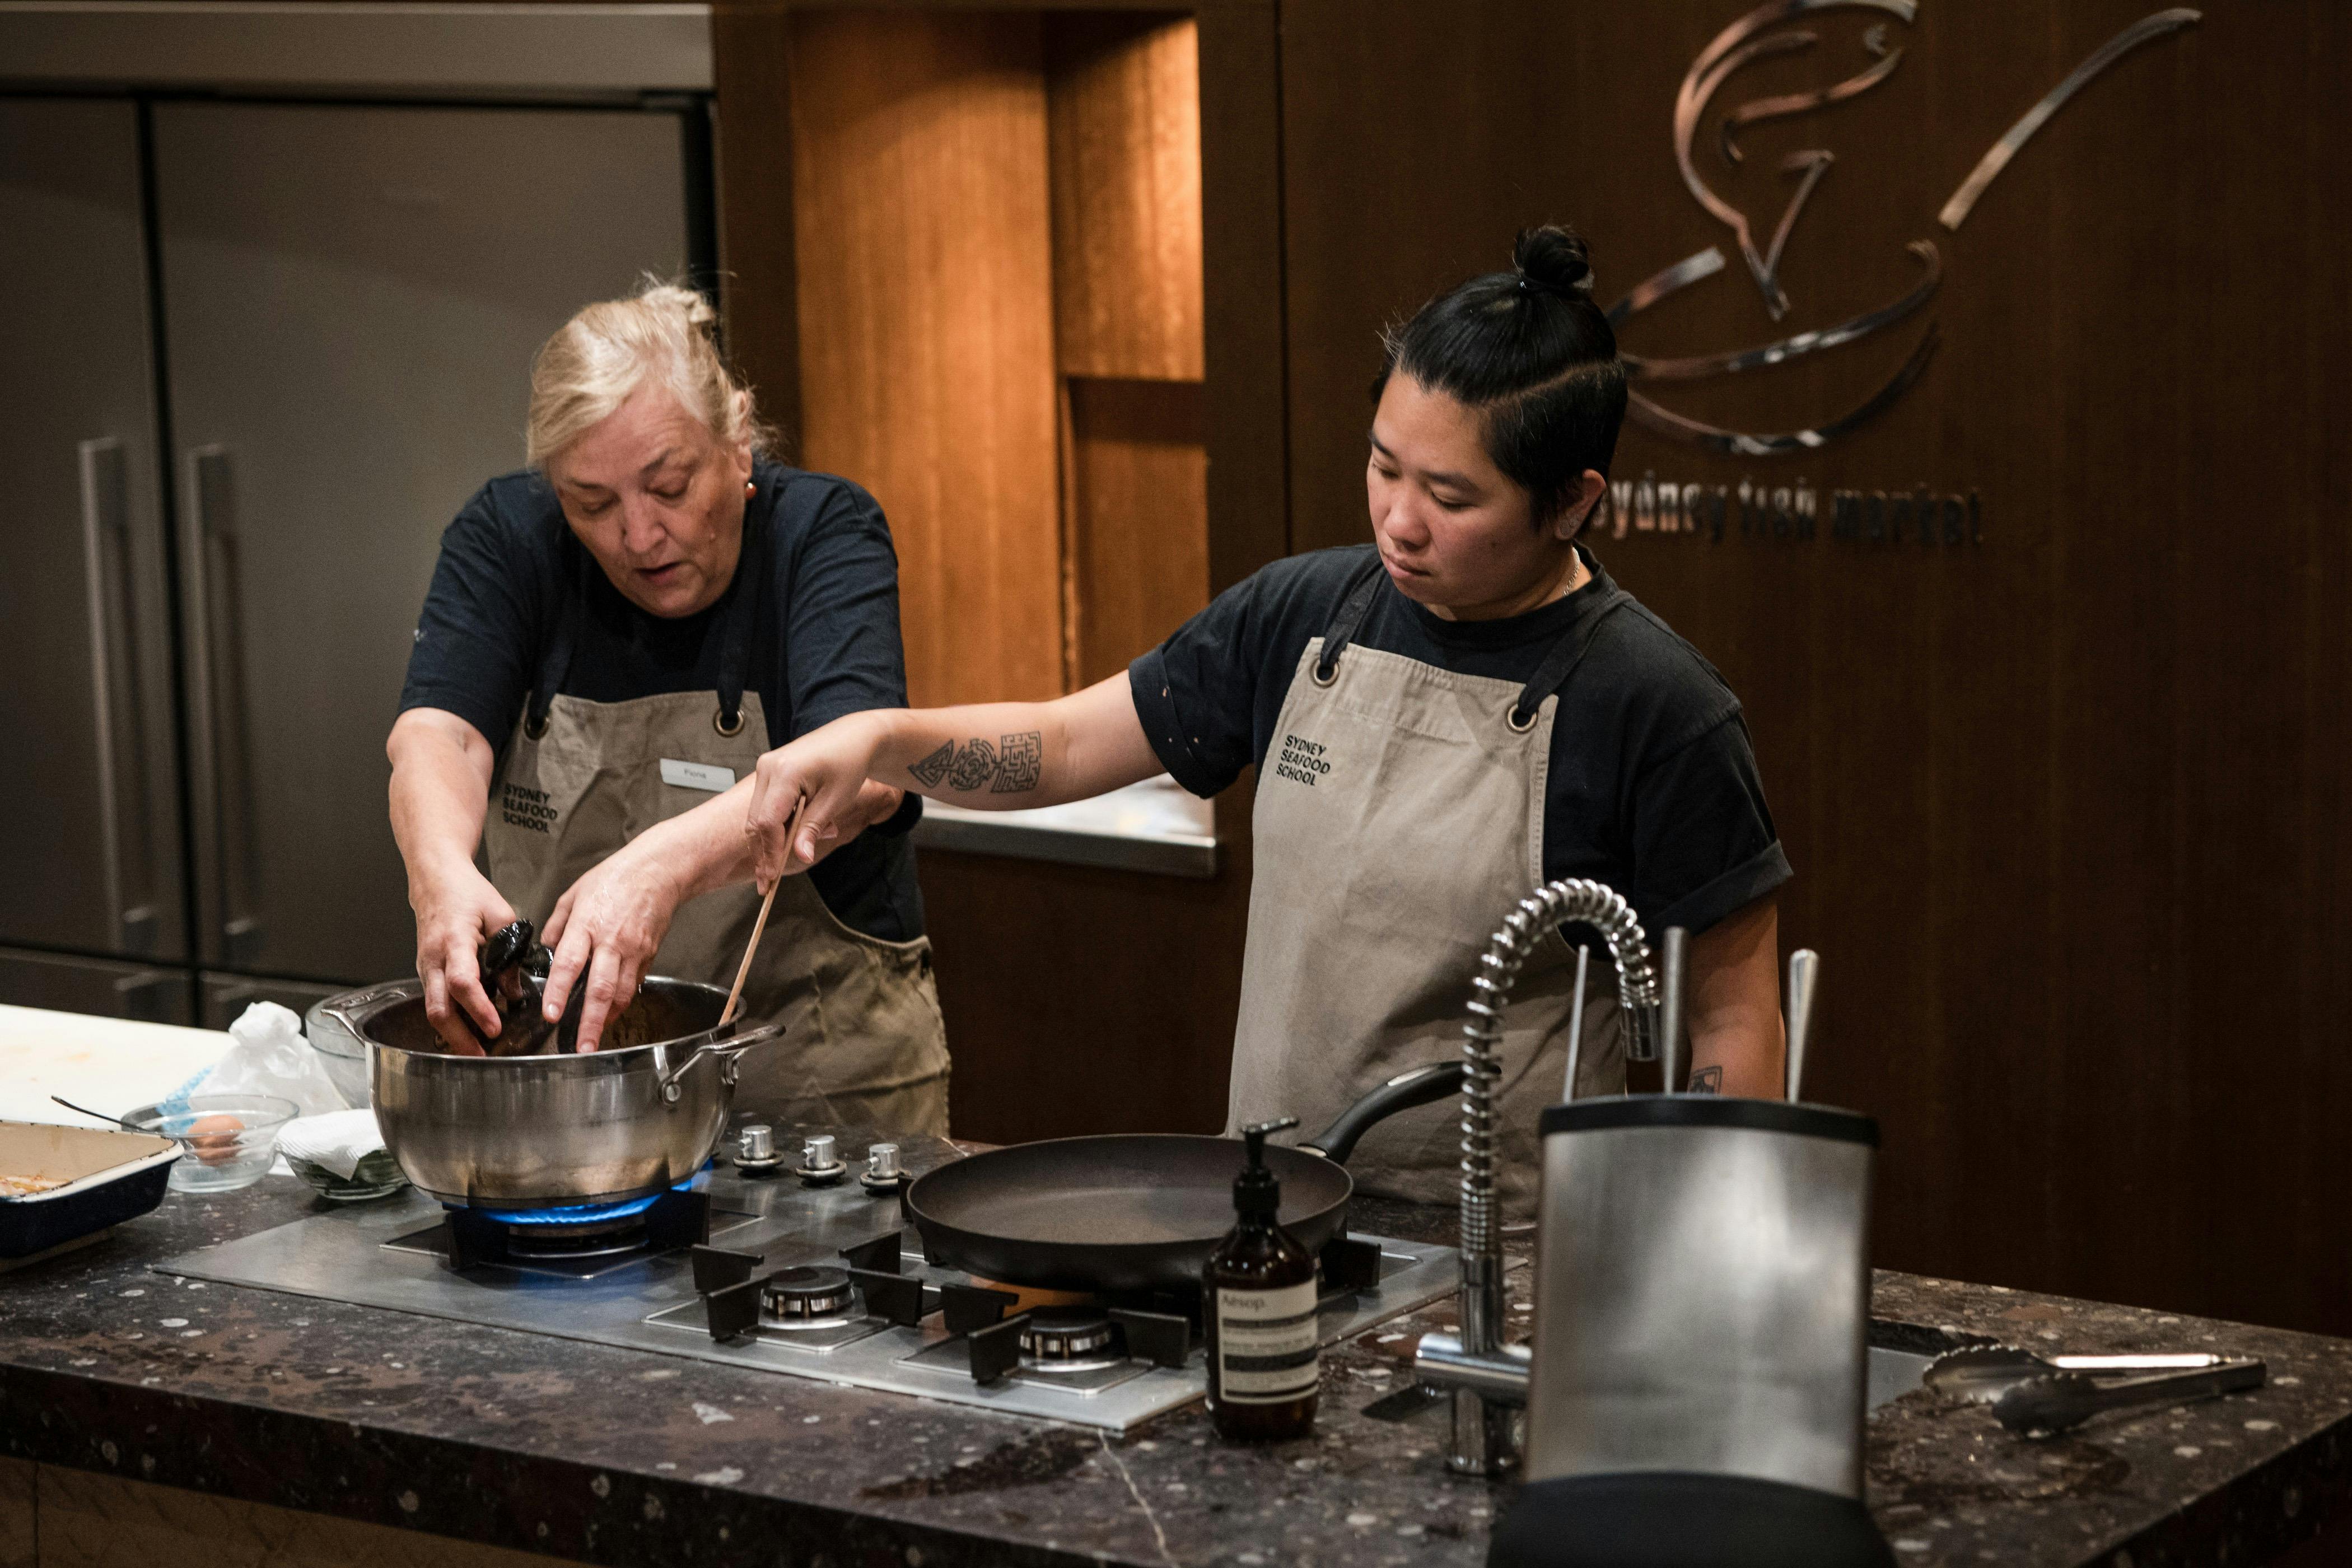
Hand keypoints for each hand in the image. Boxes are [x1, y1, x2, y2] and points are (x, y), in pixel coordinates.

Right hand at [409, 861, 515, 1054]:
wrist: (434, 879)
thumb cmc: (467, 893)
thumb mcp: (501, 914)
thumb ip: (510, 952)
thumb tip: (514, 991)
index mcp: (454, 941)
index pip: (462, 982)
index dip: (478, 1008)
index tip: (495, 1027)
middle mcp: (433, 959)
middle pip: (438, 1007)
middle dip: (458, 1037)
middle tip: (482, 1056)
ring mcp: (425, 967)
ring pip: (433, 1009)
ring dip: (452, 1034)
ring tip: (476, 1051)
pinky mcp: (426, 972)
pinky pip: (434, 1001)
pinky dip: (449, 1019)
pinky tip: (467, 1031)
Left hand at [540, 840, 685, 1053]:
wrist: (658, 871)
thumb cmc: (614, 877)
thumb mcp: (573, 894)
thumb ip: (557, 925)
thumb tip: (547, 951)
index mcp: (587, 923)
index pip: (570, 963)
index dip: (559, 991)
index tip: (551, 1014)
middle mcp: (611, 941)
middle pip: (600, 988)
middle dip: (590, 1021)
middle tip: (581, 1047)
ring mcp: (633, 950)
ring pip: (620, 993)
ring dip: (607, 1019)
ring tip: (594, 1040)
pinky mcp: (648, 955)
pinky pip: (633, 984)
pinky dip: (621, 1002)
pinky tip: (610, 1013)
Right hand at [744, 713, 889, 889]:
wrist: (854, 737)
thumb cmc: (849, 763)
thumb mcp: (835, 800)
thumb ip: (813, 829)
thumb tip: (800, 857)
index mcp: (784, 772)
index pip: (768, 821)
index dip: (770, 851)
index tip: (772, 876)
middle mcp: (768, 767)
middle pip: (756, 820)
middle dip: (762, 853)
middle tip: (766, 882)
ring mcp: (766, 767)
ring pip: (756, 814)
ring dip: (766, 842)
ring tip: (773, 869)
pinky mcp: (770, 771)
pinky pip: (764, 805)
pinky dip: (771, 826)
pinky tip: (781, 845)